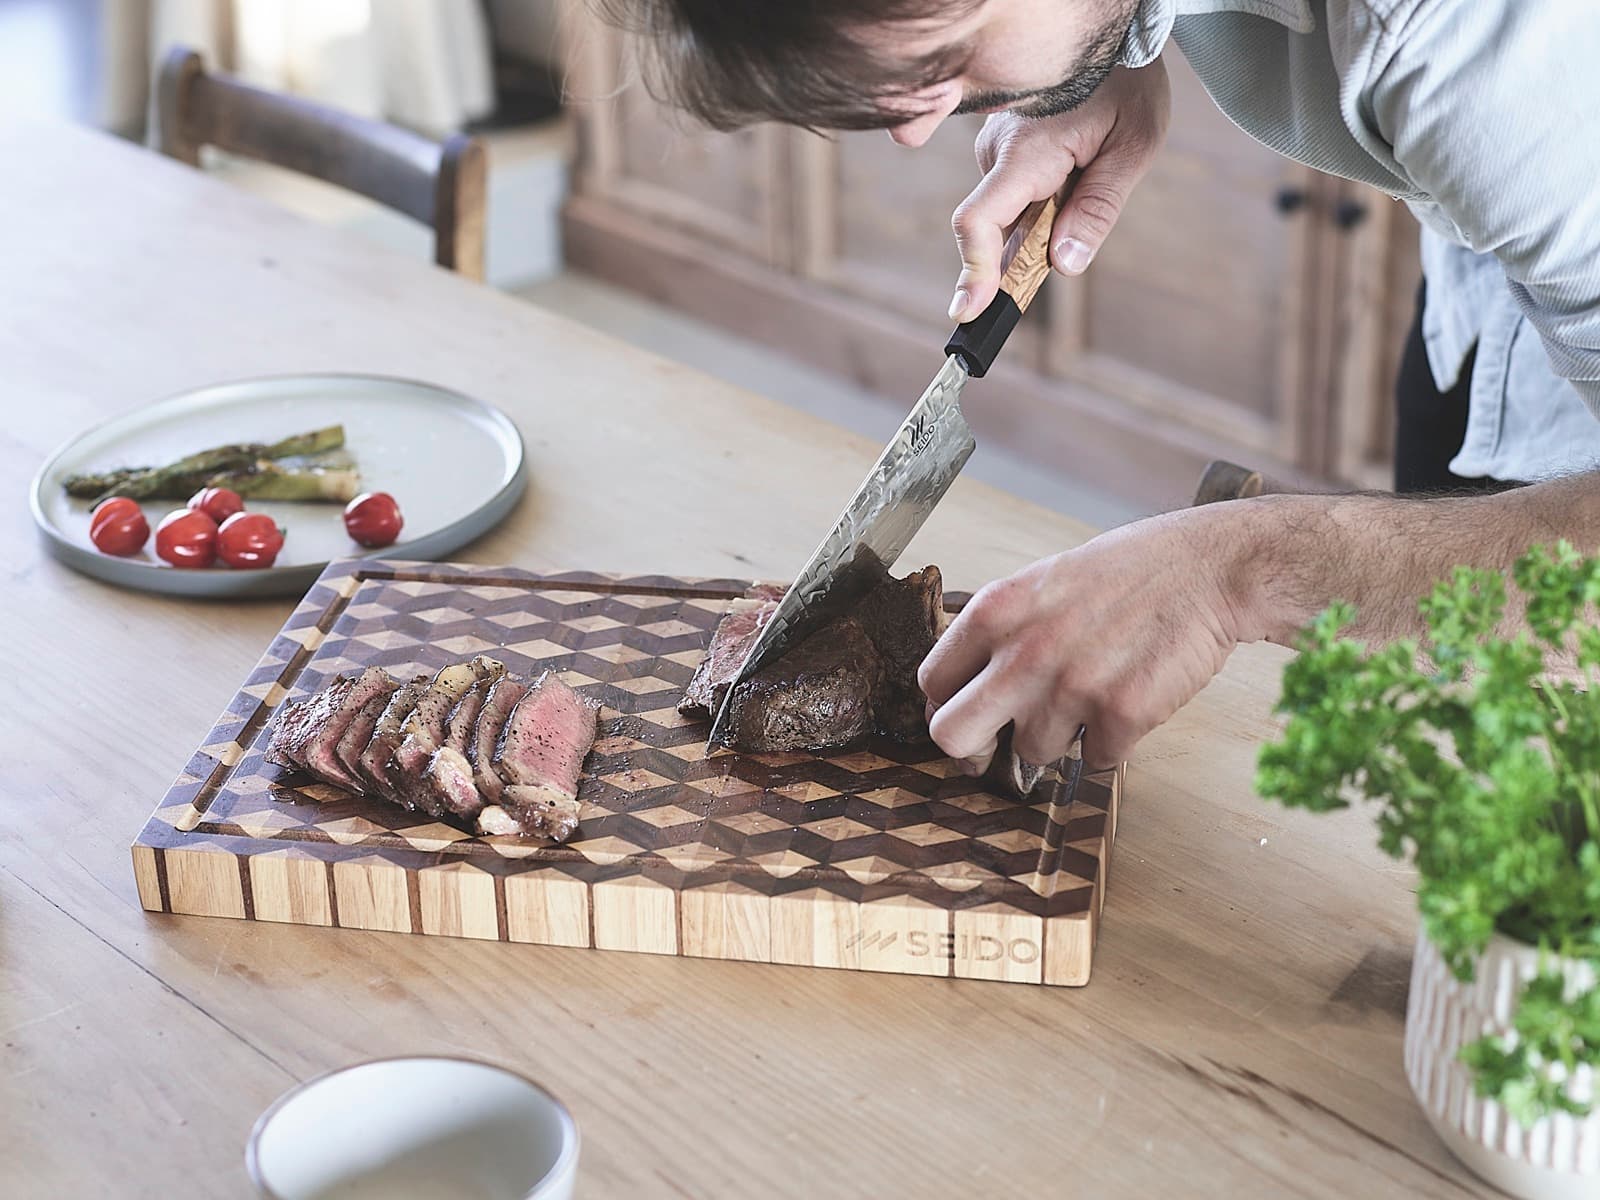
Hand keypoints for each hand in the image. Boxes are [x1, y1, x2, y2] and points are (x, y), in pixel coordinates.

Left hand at [919, 506, 1252, 771]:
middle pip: (952, 737)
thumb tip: (966, 684)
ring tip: (1091, 693)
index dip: (946, 704)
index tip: (966, 711)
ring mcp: (1071, 687)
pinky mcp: (1122, 715)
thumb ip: (1000, 631)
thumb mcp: (1042, 583)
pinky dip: (1113, 742)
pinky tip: (1128, 700)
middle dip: (972, 750)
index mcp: (995, 612)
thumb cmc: (1128, 571)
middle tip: (995, 746)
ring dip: (1060, 737)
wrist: (1208, 568)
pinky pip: (1097, 760)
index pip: (932, 683)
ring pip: (1032, 754)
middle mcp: (1024, 653)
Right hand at [948, 59, 1170, 320]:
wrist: (1114, 39)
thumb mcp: (1133, 147)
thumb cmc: (1128, 86)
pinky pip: (1012, 197)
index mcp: (1026, 154)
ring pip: (1007, 215)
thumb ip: (1099, 207)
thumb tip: (1064, 263)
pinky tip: (1072, 176)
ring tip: (1088, 178)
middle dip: (1027, 252)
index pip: (979, 221)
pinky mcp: (1001, 151)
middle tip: (1074, 243)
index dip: (973, 271)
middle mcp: (998, 153)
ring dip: (1041, 224)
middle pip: (995, 229)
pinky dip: (1038, 207)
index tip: (969, 310)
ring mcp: (995, 151)